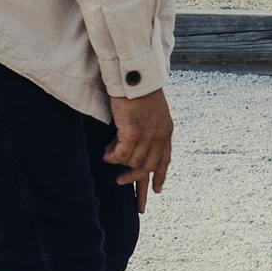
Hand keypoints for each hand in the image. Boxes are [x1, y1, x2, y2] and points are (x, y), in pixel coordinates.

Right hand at [104, 88, 172, 212]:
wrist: (137, 75)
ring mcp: (147, 137)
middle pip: (149, 169)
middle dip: (139, 185)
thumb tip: (133, 140)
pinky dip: (112, 156)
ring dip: (119, 163)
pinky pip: (120, 155)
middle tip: (129, 194)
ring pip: (132, 162)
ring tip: (108, 157)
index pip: (164, 159)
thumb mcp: (151, 111)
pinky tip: (105, 154)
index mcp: (165, 132)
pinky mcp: (132, 134)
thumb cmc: (139, 88)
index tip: (156, 190)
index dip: (160, 176)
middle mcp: (159, 137)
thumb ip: (148, 127)